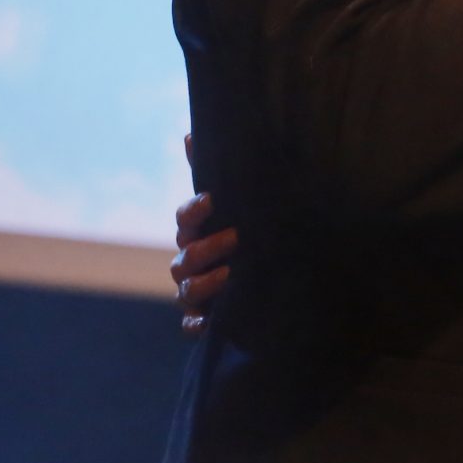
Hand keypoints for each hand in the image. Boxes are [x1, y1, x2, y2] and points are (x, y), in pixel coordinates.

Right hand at [172, 137, 238, 335]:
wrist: (278, 280)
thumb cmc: (250, 235)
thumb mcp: (240, 206)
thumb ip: (218, 174)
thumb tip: (190, 135)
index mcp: (198, 233)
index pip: (186, 219)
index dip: (195, 210)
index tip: (212, 199)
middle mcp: (191, 263)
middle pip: (185, 257)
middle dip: (207, 246)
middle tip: (236, 237)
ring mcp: (196, 294)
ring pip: (186, 290)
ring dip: (205, 283)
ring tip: (232, 275)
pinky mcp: (205, 320)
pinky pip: (192, 326)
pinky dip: (197, 325)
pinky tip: (207, 323)